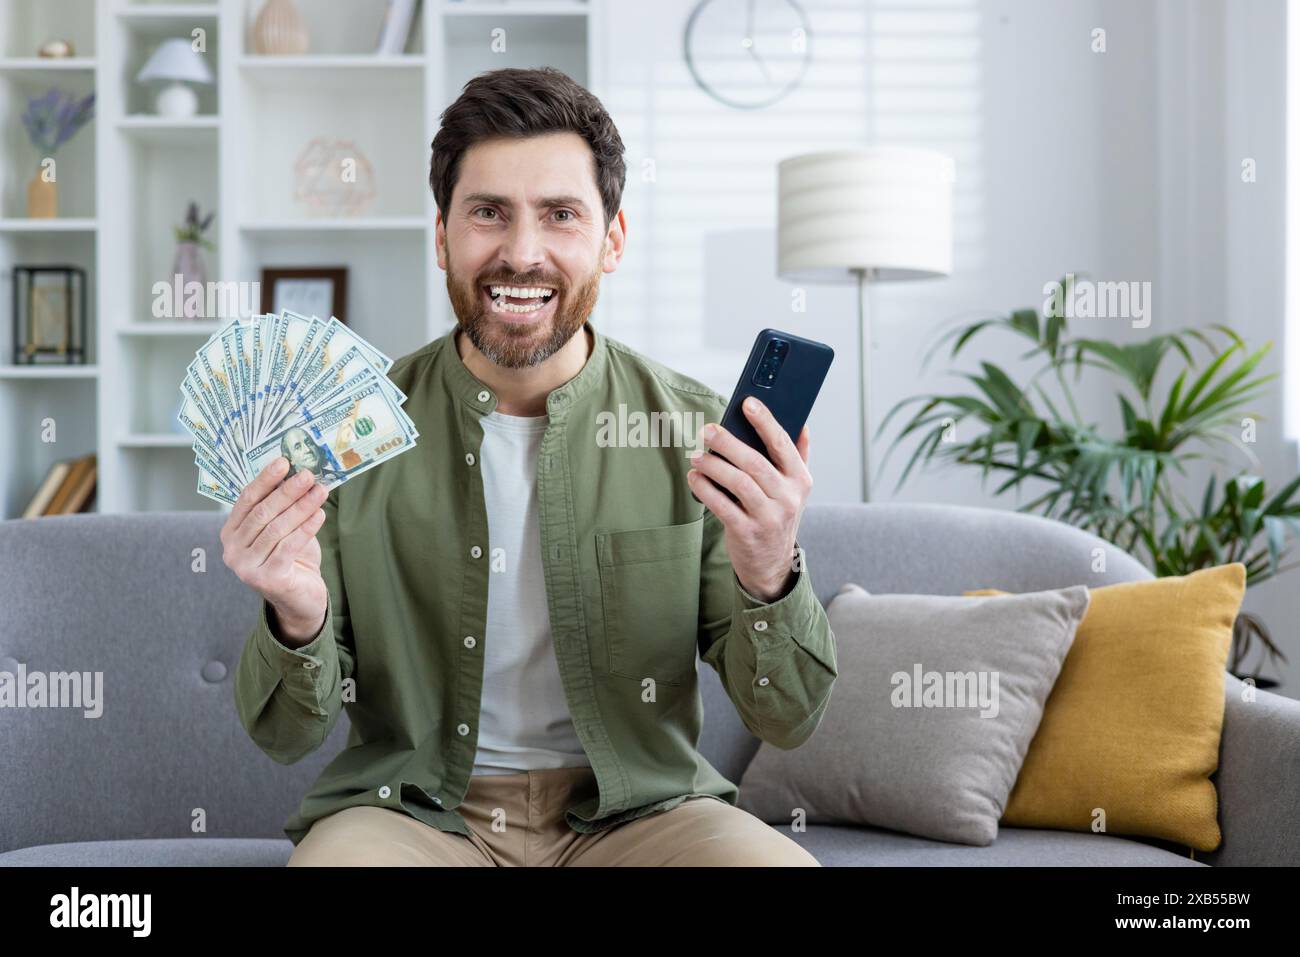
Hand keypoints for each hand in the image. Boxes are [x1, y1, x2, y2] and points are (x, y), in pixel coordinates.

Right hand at [220, 456, 329, 645]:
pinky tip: (320, 514)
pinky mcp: (267, 579)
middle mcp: (232, 550)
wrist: (299, 598)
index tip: (284, 462)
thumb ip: (281, 507)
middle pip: (262, 513)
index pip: (246, 500)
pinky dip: (306, 528)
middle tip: (308, 475)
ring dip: (301, 507)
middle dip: (287, 491)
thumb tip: (298, 472)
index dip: (265, 480)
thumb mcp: (282, 530)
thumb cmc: (290, 558)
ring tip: (320, 491)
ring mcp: (247, 567)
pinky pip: (288, 547)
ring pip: (276, 529)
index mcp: (230, 533)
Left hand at [686, 397, 811, 601]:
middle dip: (728, 443)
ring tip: (697, 455)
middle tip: (707, 430)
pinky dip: (705, 489)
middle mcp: (788, 498)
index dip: (765, 422)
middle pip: (755, 463)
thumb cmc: (778, 515)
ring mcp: (768, 517)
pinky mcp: (747, 533)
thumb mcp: (795, 489)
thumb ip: (798, 457)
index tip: (748, 403)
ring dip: (713, 466)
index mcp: (800, 480)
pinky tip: (694, 477)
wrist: (772, 564)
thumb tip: (802, 424)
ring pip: (737, 483)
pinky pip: (722, 506)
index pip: (783, 444)